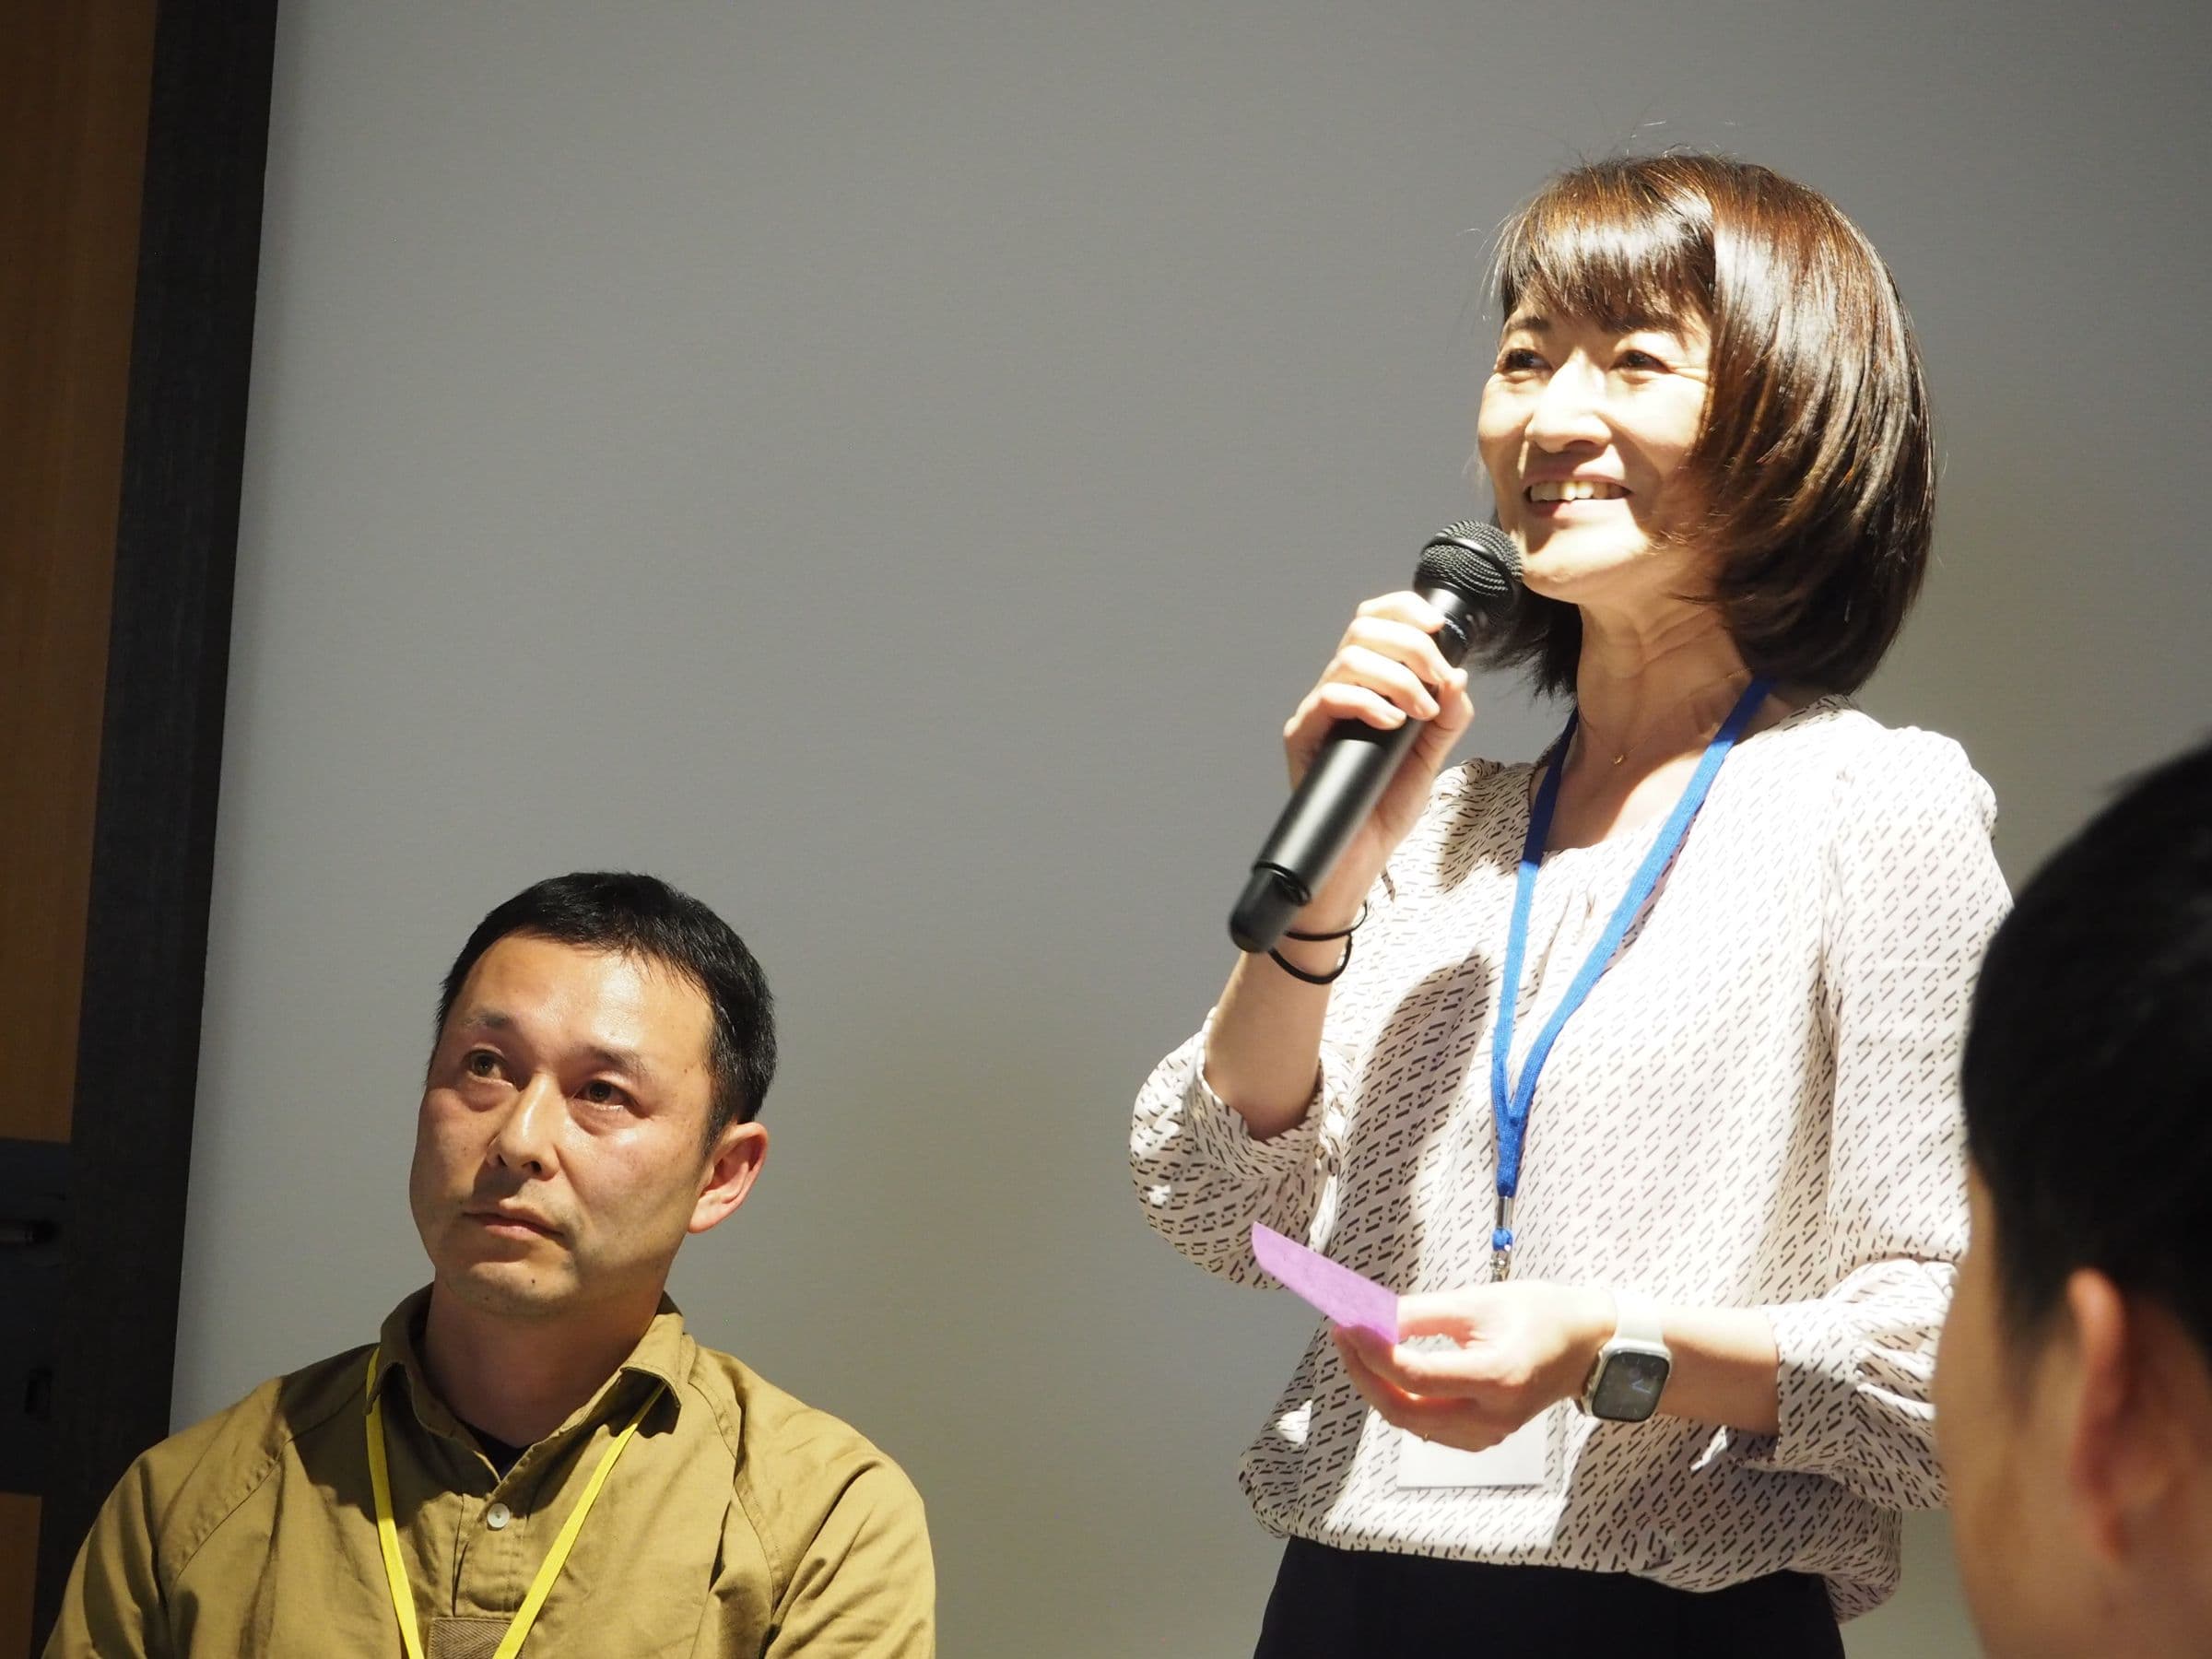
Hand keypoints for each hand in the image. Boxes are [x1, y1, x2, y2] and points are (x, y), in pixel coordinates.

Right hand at [1280, 592, 1474, 926]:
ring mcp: (1318, 711)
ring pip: (1349, 659)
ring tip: (1418, 712)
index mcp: (1368, 684)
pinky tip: (1392, 724)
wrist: (1358, 857)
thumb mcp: (1431, 756)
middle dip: (1412, 645)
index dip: (1405, 609)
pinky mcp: (1302, 736)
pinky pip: (1330, 698)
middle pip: (1363, 629)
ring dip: (1396, 677)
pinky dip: (1368, 702)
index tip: (1440, 627)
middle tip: (1436, 681)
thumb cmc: (1385, 807)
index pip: (1376, 621)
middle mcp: (1339, 689)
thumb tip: (1458, 675)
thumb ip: (1446, 716)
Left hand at [1332, 1282, 1612, 1452]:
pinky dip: (1400, 1399)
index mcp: (1496, 1377)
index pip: (1414, 1375)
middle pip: (1404, 1408)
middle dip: (1364, 1371)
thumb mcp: (1477, 1302)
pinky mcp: (1483, 1438)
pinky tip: (1388, 1369)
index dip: (1372, 1350)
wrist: (1585, 1346)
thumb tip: (1366, 1314)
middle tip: (1343, 1333)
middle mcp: (1492, 1416)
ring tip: (1359, 1345)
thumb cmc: (1537, 1313)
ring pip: (1410, 1422)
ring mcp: (1488, 1434)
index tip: (1346, 1321)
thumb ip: (1419, 1313)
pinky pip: (1427, 1427)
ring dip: (1377, 1386)